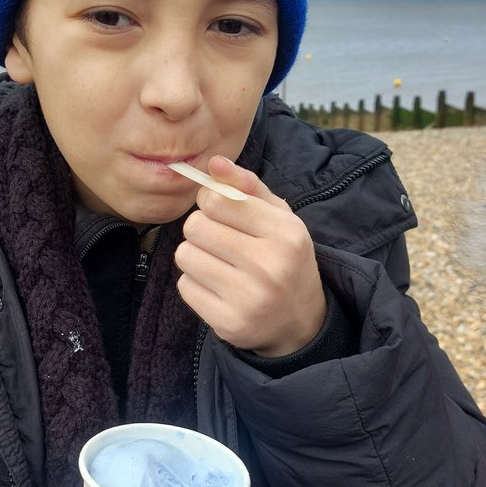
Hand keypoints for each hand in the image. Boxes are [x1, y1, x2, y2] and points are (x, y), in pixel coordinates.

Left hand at [175, 156, 325, 356]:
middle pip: (195, 227)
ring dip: (195, 255)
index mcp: (284, 233)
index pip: (218, 201)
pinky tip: (217, 287)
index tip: (218, 210)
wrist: (301, 320)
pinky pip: (185, 287)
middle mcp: (268, 266)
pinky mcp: (229, 323)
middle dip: (200, 228)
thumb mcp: (279, 217)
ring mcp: (248, 298)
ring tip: (218, 263)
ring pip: (185, 255)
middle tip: (217, 239)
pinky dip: (195, 283)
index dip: (209, 201)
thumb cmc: (285, 258)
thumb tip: (214, 163)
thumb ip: (247, 185)